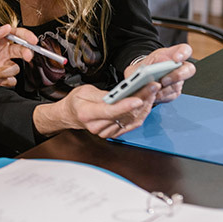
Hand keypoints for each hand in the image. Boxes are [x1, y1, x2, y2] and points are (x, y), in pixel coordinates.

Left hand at [0, 24, 35, 87]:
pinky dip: (5, 80)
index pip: (16, 35)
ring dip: (6, 70)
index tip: (32, 40)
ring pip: (15, 68)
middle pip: (21, 51)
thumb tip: (6, 28)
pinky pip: (9, 81)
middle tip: (26, 56)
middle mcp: (0, 51)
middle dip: (27, 53)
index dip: (26, 36)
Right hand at [34, 83, 158, 137]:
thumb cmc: (76, 101)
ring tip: (152, 92)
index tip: (139, 98)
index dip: (125, 105)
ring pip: (131, 120)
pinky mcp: (114, 134)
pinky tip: (147, 103)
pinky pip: (132, 125)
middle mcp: (97, 126)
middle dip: (141, 100)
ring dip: (145, 106)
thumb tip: (121, 94)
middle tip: (152, 86)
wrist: (70, 115)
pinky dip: (142, 114)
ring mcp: (106, 132)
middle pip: (124, 115)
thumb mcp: (84, 91)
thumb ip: (102, 94)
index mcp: (86, 114)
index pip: (110, 111)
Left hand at [124, 44, 193, 103]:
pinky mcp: (174, 93)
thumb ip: (151, 62)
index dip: (183, 53)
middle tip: (163, 80)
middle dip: (176, 76)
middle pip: (188, 70)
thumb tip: (149, 72)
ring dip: (164, 89)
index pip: (185, 50)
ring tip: (152, 89)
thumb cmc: (149, 64)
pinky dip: (160, 96)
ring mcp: (179, 81)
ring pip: (177, 85)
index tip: (176, 58)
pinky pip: (170, 96)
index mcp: (174, 55)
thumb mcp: (147, 59)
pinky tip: (153, 95)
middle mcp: (180, 68)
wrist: (143, 75)